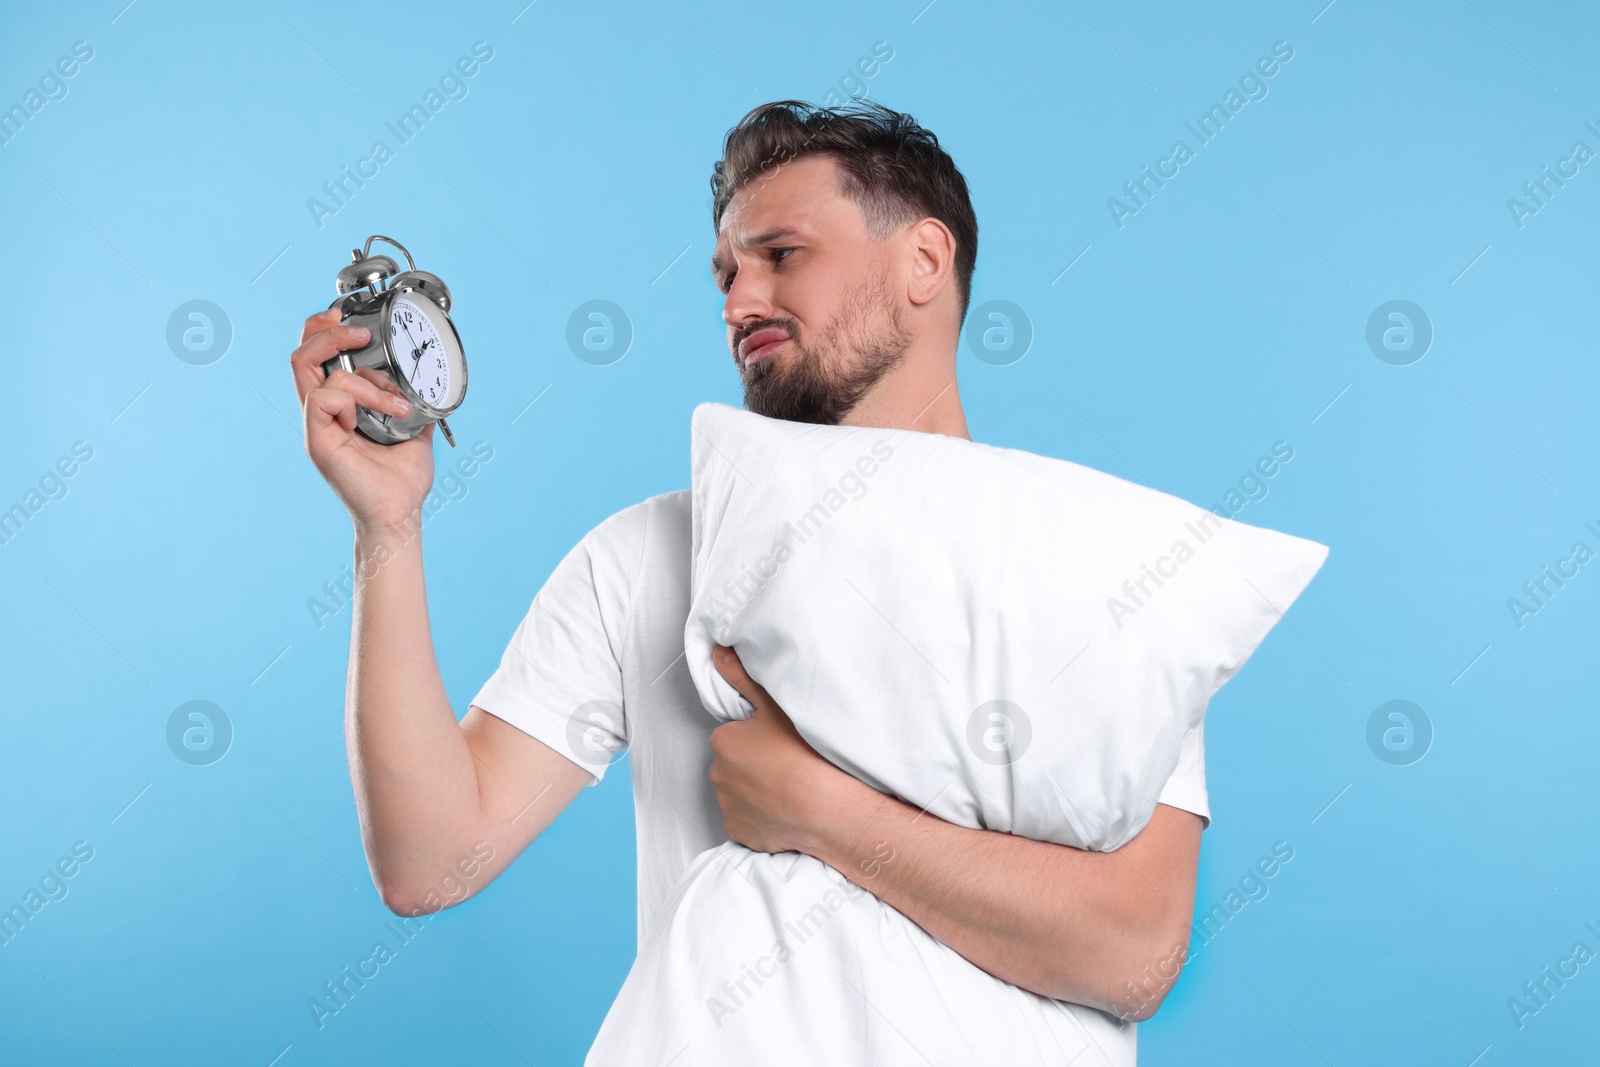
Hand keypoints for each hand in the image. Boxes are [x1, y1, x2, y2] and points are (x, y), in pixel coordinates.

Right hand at [289, 308, 434, 531]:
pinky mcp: (318, 440)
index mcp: (339, 409)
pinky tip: (377, 418)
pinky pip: (324, 398)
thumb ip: (414, 403)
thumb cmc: (401, 481)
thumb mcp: (414, 430)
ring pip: (315, 371)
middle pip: (301, 355)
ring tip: (394, 404)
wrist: (399, 515)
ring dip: (363, 379)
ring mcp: (317, 426)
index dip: (324, 330)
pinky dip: (355, 398)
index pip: (316, 358)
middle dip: (327, 331)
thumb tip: (429, 382)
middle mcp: (322, 414)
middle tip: (361, 333)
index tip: (351, 318)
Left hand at [707, 645, 849, 854]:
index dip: (757, 738)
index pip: (734, 736)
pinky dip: (760, 817)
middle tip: (786, 763)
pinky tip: (783, 810)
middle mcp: (718, 774)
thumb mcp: (774, 706)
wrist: (824, 808)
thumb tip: (718, 654)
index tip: (778, 742)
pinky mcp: (739, 832)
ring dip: (756, 790)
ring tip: (788, 788)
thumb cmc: (803, 753)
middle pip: (734, 764)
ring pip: (740, 793)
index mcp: (723, 741)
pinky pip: (746, 821)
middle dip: (753, 764)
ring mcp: (728, 807)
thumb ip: (742, 677)